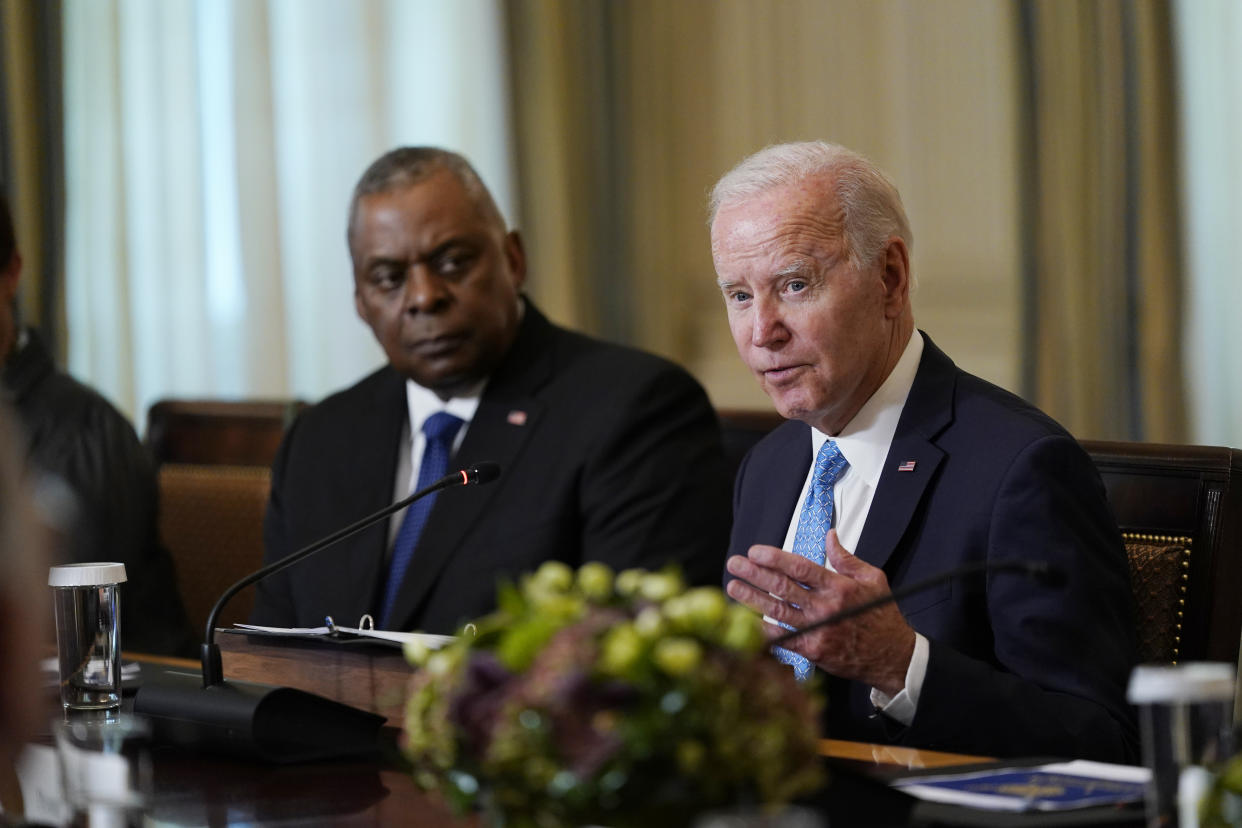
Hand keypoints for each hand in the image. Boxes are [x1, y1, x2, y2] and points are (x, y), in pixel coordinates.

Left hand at [725, 530, 915, 695]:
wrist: (892, 656)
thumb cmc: (881, 616)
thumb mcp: (873, 578)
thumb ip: (846, 557)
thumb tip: (830, 536)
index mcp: (840, 586)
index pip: (800, 568)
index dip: (775, 558)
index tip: (755, 551)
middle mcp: (826, 607)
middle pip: (782, 587)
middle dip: (754, 574)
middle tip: (735, 563)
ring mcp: (818, 630)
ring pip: (777, 611)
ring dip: (751, 598)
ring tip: (733, 587)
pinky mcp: (813, 649)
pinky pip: (782, 638)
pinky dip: (763, 630)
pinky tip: (745, 620)